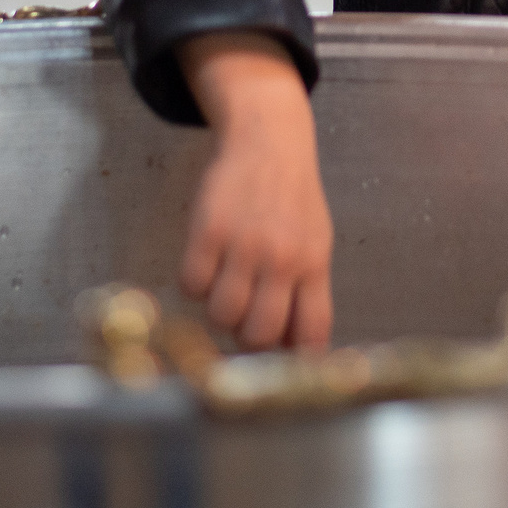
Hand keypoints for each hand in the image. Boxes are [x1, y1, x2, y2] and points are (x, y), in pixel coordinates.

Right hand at [178, 31, 334, 350]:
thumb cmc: (292, 198)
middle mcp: (282, 259)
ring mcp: (245, 244)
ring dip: (217, 313)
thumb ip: (307, 292)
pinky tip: (205, 265)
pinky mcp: (208, 229)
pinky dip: (193, 286)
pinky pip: (191, 285)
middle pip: (259, 336)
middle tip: (242, 322)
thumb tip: (293, 349)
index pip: (310, 336)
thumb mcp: (315, 242)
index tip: (278, 366)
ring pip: (222, 316)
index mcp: (314, 266)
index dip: (292, 364)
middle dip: (246, 341)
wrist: (268, 141)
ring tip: (223, 287)